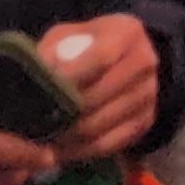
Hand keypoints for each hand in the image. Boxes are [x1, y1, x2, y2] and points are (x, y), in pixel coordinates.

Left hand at [39, 14, 160, 161]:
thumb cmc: (88, 45)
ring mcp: (148, 96)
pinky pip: (108, 146)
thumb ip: (52, 51)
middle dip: (66, 112)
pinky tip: (60, 151)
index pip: (101, 58)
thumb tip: (36, 76)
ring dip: (69, 137)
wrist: (124, 60)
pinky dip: (80, 152)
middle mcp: (145, 63)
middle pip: (100, 96)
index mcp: (128, 32)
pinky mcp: (144, 123)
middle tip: (36, 124)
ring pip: (101, 126)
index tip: (43, 91)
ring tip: (44, 139)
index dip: (71, 76)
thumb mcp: (68, 35)